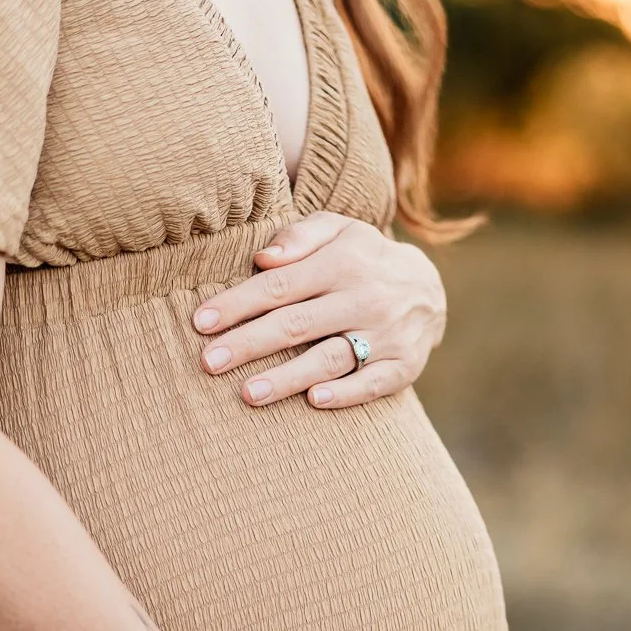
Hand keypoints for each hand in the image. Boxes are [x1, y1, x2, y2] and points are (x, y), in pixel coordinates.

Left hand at [192, 212, 446, 409]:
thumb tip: (264, 258)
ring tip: (248, 393)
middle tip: (208, 362)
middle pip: (297, 324)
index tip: (200, 322)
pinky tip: (313, 400)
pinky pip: (373, 384)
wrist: (429, 288)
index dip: (238, 304)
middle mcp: (365, 298)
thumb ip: (300, 235)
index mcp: (342, 263)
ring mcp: (386, 335)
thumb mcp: (339, 230)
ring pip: (330, 357)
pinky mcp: (404, 365)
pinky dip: (346, 393)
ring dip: (288, 377)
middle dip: (249, 343)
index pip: (279, 285)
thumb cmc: (362, 258)